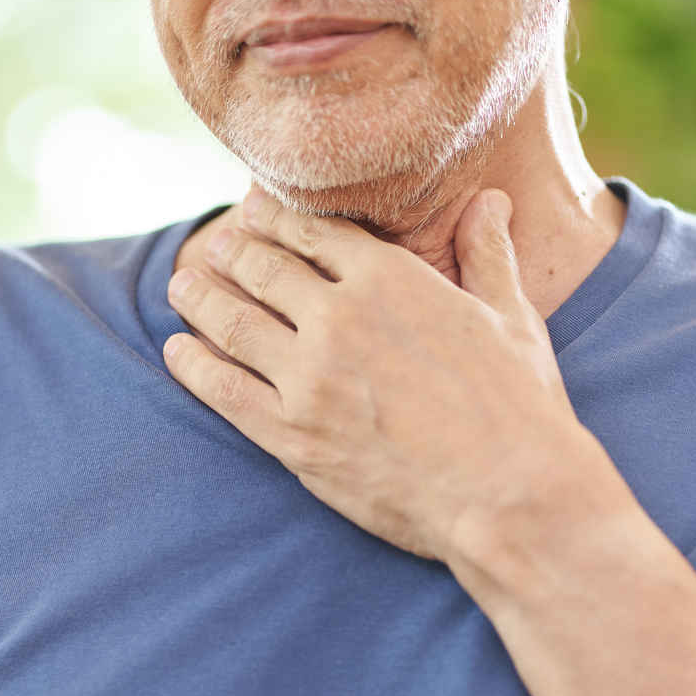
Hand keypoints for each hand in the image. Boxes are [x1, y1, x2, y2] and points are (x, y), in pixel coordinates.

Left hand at [164, 188, 590, 568]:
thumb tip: (490, 199)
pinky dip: (193, 366)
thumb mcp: (511, 318)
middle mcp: (337, 319)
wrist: (509, 497)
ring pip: (232, 322)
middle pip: (263, 270)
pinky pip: (224, 391)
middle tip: (215, 246)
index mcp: (389, 280)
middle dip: (234, 251)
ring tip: (182, 285)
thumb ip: (488, 254)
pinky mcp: (292, 436)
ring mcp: (308, 379)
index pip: (313, 233)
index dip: (276, 217)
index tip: (253, 211)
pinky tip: (176, 351)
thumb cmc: (519, 407)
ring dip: (200, 297)